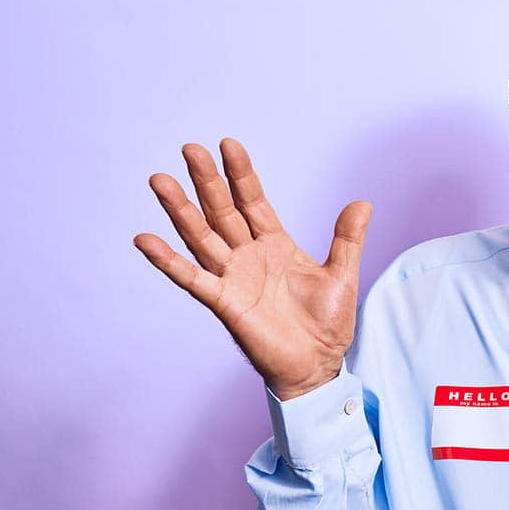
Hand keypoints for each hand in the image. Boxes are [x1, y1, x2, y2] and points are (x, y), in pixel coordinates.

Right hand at [133, 138, 372, 399]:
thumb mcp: (342, 275)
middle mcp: (249, 256)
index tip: (228, 144)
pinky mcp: (224, 302)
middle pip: (222, 211)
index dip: (241, 174)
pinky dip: (168, 260)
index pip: (253, 201)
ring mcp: (233, 277)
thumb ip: (347, 239)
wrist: (318, 365)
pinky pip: (191, 278)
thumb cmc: (327, 324)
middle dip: (207, 181)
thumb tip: (363, 204)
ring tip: (160, 180)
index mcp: (275, 244)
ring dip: (181, 210)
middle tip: (189, 148)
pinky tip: (145, 239)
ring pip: (201, 236)